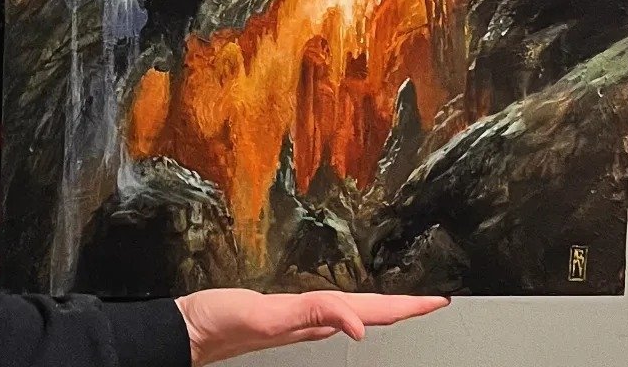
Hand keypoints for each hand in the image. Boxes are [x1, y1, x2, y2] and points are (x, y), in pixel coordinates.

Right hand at [174, 287, 450, 364]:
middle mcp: (313, 320)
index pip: (373, 311)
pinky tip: (352, 308)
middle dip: (406, 306)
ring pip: (354, 311)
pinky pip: (328, 308)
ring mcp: (299, 319)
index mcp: (315, 319)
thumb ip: (313, 316)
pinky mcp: (283, 314)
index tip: (438, 300)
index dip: (408, 306)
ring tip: (406, 300)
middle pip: (371, 311)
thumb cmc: (221, 324)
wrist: (189, 330)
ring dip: (383, 306)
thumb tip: (359, 325)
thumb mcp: (269, 318)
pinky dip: (350, 305)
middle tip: (436, 298)